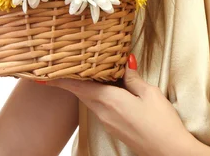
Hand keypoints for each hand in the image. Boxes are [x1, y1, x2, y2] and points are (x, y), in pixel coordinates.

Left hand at [40, 54, 193, 155]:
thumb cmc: (161, 123)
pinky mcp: (115, 126)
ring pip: (90, 98)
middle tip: (60, 64)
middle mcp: (103, 112)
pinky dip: (96, 93)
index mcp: (109, 100)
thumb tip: (124, 62)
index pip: (77, 86)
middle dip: (70, 78)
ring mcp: (108, 121)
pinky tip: (105, 85)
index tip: (40, 73)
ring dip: (84, 85)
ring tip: (82, 71)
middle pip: (81, 91)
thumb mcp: (149, 94)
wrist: (169, 152)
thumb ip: (133, 77)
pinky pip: (100, 106)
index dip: (58, 79)